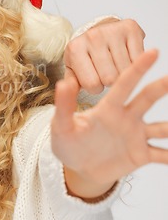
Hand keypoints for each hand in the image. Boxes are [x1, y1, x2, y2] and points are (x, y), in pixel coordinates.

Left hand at [52, 49, 167, 198]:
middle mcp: (126, 118)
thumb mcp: (62, 126)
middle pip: (147, 98)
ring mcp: (136, 136)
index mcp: (108, 108)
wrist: (77, 168)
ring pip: (162, 128)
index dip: (137, 68)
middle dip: (160, 87)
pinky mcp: (141, 155)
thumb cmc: (67, 143)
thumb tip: (63, 82)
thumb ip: (64, 106)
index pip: (124, 84)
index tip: (152, 51)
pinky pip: (162, 155)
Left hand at [64, 18, 144, 93]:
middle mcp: (92, 37)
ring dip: (123, 72)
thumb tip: (65, 89)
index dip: (95, 87)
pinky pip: (139, 59)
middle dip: (109, 81)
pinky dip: (134, 62)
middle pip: (111, 79)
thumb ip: (70, 84)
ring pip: (126, 71)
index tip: (93, 77)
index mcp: (75, 48)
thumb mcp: (73, 70)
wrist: (98, 32)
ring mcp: (111, 31)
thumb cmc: (86, 55)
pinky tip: (125, 56)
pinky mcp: (130, 28)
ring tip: (114, 63)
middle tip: (105, 70)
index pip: (92, 84)